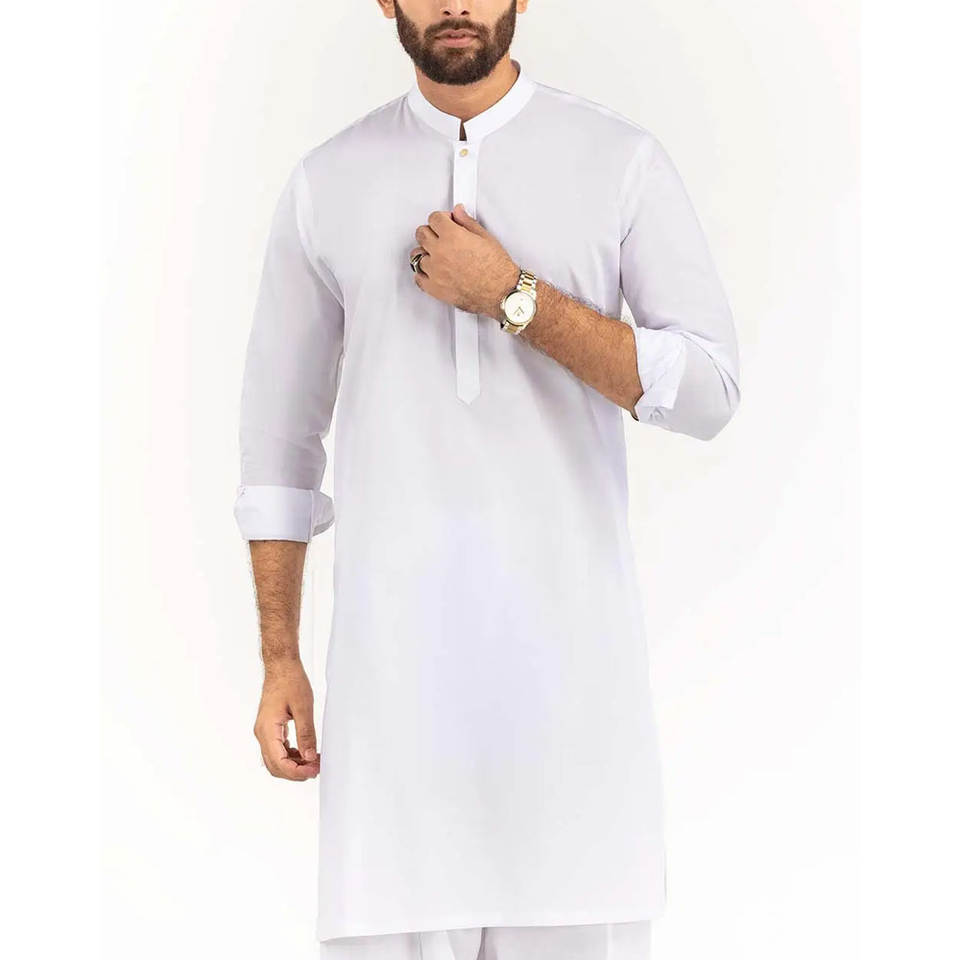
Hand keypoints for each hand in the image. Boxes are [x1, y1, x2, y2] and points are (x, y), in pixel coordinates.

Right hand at [253, 658, 319, 780]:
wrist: (281, 666)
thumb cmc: (290, 681)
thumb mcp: (303, 707)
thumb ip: (306, 734)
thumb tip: (309, 757)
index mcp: (267, 729)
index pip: (279, 763)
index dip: (297, 772)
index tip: (314, 771)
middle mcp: (262, 733)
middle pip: (275, 766)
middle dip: (295, 772)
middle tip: (316, 769)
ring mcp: (264, 731)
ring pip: (275, 759)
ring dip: (293, 764)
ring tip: (313, 761)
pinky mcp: (269, 728)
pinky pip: (277, 749)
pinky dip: (291, 755)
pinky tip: (305, 752)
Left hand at [410, 204, 519, 318]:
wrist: (500, 293)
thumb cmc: (497, 269)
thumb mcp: (485, 238)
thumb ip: (467, 223)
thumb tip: (459, 213)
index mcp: (452, 236)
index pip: (434, 218)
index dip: (441, 219)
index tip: (446, 222)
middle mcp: (440, 252)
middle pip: (421, 234)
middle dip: (431, 232)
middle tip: (441, 237)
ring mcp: (435, 271)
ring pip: (417, 255)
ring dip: (426, 253)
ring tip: (438, 256)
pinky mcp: (434, 288)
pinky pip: (418, 277)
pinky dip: (423, 273)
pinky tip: (432, 271)